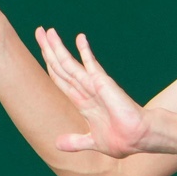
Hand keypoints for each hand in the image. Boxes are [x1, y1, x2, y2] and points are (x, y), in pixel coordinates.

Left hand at [37, 28, 155, 158]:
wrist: (137, 139)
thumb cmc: (120, 140)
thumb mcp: (92, 141)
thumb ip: (75, 141)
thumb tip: (57, 144)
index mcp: (81, 102)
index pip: (60, 78)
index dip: (49, 64)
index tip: (41, 48)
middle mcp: (85, 90)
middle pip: (61, 66)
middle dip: (48, 49)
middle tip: (39, 31)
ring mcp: (93, 86)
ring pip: (69, 64)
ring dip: (57, 47)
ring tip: (47, 31)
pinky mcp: (103, 85)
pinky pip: (91, 66)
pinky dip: (85, 52)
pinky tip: (80, 38)